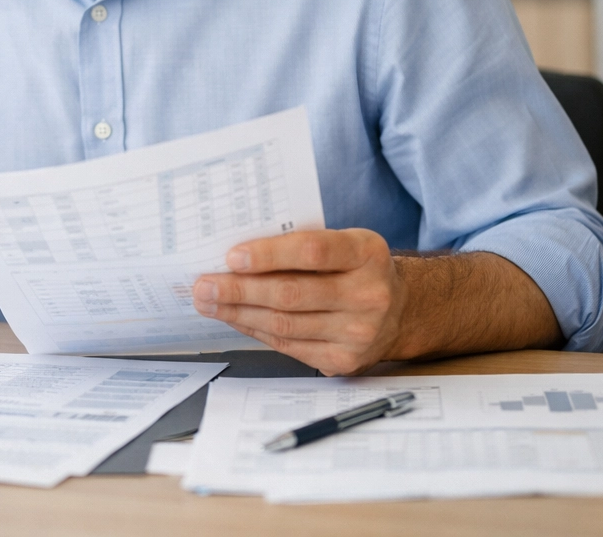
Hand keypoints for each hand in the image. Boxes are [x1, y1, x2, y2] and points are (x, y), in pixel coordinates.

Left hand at [192, 228, 405, 375]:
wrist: (398, 310)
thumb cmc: (356, 268)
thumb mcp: (343, 243)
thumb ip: (301, 244)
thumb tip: (237, 255)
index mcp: (366, 253)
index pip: (312, 251)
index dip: (269, 254)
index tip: (231, 257)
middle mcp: (367, 295)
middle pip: (292, 294)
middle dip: (240, 290)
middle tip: (204, 285)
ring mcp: (358, 332)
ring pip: (285, 324)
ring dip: (239, 313)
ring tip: (209, 302)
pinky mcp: (344, 360)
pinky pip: (288, 345)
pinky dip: (255, 331)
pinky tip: (235, 318)